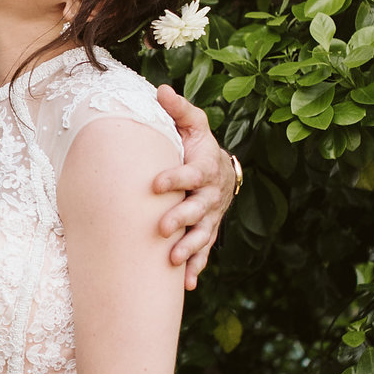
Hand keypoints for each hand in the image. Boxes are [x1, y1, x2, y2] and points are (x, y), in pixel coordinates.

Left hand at [150, 85, 240, 289]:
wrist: (218, 170)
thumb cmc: (196, 144)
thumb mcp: (192, 124)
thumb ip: (177, 109)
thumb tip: (159, 90)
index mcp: (203, 167)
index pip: (191, 173)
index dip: (174, 178)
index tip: (155, 183)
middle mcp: (209, 194)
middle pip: (197, 208)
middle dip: (181, 218)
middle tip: (161, 228)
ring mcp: (210, 216)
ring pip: (202, 234)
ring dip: (189, 248)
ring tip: (172, 260)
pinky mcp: (208, 231)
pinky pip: (204, 251)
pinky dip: (196, 266)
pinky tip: (186, 283)